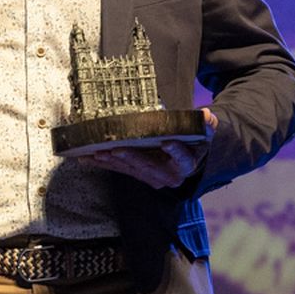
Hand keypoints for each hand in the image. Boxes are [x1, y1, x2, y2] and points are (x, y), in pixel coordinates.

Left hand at [77, 108, 216, 188]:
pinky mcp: (138, 175)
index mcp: (185, 165)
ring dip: (112, 162)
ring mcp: (151, 177)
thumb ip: (207, 125)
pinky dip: (103, 164)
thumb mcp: (203, 133)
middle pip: (149, 167)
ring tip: (97, 153)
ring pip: (131, 170)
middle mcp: (169, 176)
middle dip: (131, 158)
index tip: (167, 143)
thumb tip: (207, 116)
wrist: (186, 157)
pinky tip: (87, 158)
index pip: (182, 160)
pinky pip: (120, 170)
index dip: (176, 152)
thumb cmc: (193, 142)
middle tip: (116, 149)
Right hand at [211, 218, 294, 293]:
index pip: (240, 225)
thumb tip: (233, 214)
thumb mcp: (211, 272)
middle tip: (260, 255)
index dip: (244, 233)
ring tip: (270, 266)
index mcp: (214, 267)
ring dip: (277, 253)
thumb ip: (216, 244)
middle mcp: (234, 278)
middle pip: (261, 232)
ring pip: (279, 246)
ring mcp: (258, 289)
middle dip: (263, 241)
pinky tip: (282, 278)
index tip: (243, 245)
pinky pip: (294, 263)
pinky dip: (291, 267)